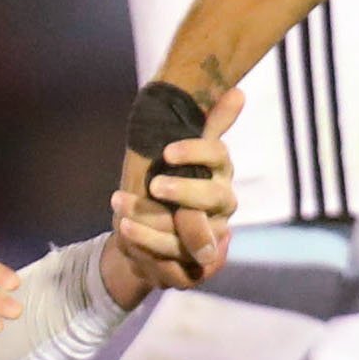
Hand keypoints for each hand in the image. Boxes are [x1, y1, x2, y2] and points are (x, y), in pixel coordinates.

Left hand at [108, 85, 243, 296]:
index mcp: (220, 174)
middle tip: (154, 184)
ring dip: (153, 224)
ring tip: (120, 209)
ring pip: (191, 235)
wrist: (146, 234)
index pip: (219, 157)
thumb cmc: (166, 183)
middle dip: (185, 190)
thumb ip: (208, 124)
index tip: (167, 151)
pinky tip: (126, 235)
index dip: (196, 152)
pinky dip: (148, 250)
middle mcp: (223, 207)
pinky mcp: (197, 268)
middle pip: (215, 197)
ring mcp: (212, 239)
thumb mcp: (179, 153)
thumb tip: (238, 91)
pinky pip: (175, 264)